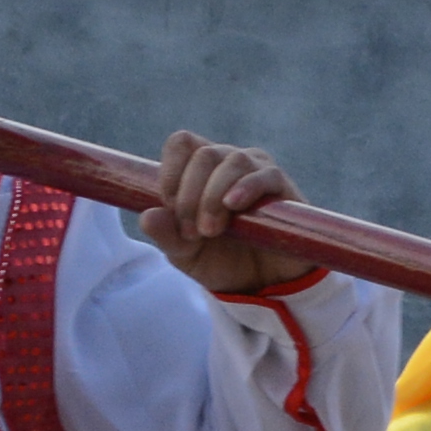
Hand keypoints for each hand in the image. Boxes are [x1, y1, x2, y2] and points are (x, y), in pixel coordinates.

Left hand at [145, 130, 321, 293]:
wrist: (262, 286)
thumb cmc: (222, 261)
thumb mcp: (186, 255)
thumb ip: (166, 235)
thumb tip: (147, 217)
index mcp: (202, 170)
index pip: (182, 144)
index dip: (171, 171)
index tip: (169, 206)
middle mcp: (229, 163)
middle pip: (204, 155)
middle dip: (190, 195)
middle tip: (191, 233)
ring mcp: (257, 171)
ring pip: (233, 161)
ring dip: (213, 196)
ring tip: (210, 231)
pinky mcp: (282, 188)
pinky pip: (265, 175)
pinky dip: (246, 187)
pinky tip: (232, 205)